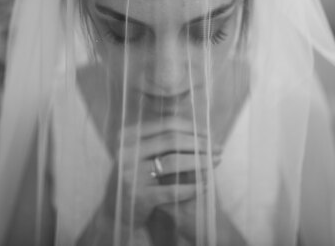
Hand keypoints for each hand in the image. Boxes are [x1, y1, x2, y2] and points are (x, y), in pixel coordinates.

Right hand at [102, 117, 219, 230]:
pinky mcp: (140, 196)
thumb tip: (195, 125)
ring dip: (200, 162)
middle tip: (218, 149)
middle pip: (172, 140)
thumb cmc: (136, 177)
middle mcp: (127, 152)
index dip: (192, 128)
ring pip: (174, 162)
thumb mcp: (139, 153)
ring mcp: (132, 174)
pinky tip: (206, 186)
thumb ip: (160, 138)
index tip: (209, 134)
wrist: (116, 211)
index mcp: (129, 136)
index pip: (167, 124)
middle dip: (200, 144)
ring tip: (215, 163)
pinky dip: (192, 187)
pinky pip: (173, 189)